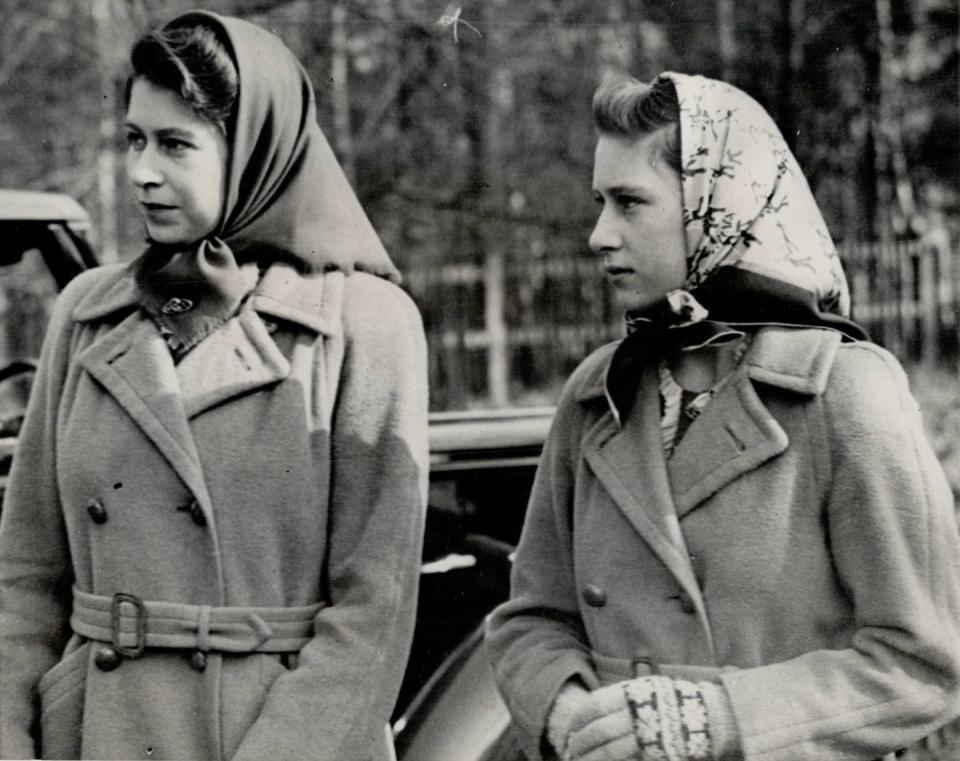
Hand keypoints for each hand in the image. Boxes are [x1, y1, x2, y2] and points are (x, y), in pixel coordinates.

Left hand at [564, 675, 712, 760]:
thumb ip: (622, 697)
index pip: (595, 705)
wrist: (709, 715)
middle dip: (580, 741)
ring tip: (579, 760)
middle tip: (570, 748)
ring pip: (609, 750)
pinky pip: (624, 759)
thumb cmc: (672, 700)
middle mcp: (637, 713)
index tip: (570, 727)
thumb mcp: (646, 687)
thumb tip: (592, 711)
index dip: (579, 718)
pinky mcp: (654, 751)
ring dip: (590, 758)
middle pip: (598, 729)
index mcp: (632, 693)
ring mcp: (647, 734)